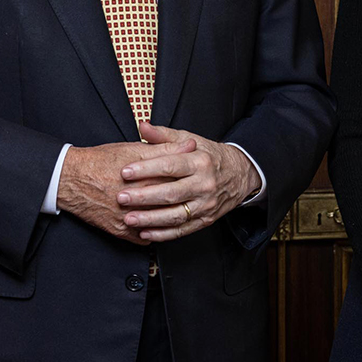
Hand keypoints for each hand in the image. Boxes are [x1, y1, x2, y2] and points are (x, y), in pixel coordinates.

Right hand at [58, 137, 194, 241]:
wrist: (70, 179)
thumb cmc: (100, 161)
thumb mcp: (134, 149)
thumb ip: (166, 148)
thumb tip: (191, 145)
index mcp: (146, 179)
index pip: (177, 182)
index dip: (190, 179)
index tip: (198, 177)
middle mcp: (138, 202)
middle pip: (169, 204)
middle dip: (184, 201)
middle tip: (193, 196)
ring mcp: (128, 219)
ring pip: (159, 225)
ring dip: (171, 220)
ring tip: (179, 212)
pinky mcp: (119, 231)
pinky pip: (143, 238)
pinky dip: (152, 233)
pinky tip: (158, 226)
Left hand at [115, 121, 261, 241]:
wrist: (240, 174)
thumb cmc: (210, 157)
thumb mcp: (191, 140)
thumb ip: (164, 135)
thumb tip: (143, 126)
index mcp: (200, 162)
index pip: (170, 166)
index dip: (146, 169)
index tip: (125, 172)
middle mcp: (205, 184)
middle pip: (171, 193)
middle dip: (144, 197)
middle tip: (122, 197)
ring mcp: (206, 205)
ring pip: (175, 215)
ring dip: (150, 219)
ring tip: (128, 219)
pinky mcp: (206, 220)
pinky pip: (182, 230)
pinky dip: (162, 234)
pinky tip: (145, 233)